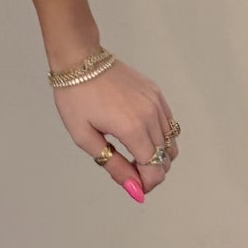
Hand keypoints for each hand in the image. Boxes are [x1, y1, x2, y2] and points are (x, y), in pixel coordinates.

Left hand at [52, 55, 177, 201]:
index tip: (132, 186)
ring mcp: (155, 102)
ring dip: (158, 155)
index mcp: (132, 128)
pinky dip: (161, 136)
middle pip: (165, 158)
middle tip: (129, 170)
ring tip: (133, 152)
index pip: (154, 170)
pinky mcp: (155, 93)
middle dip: (150, 172)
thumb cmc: (76, 97)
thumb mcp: (85, 137)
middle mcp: (150, 115)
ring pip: (171, 142)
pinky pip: (169, 123)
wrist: (80, 59)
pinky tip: (139, 134)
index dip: (146, 185)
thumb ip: (113, 165)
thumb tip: (133, 189)